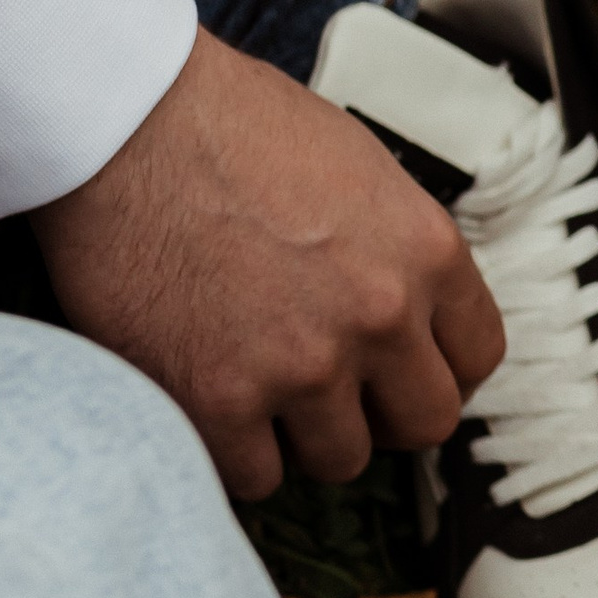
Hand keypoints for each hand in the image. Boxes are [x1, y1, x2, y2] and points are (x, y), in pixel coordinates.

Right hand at [32, 28, 504, 497]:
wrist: (120, 120)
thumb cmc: (227, 124)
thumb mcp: (355, 166)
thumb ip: (394, 247)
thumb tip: (406, 304)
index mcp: (426, 253)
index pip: (478, 355)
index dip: (437, 369)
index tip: (401, 371)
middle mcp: (380, 317)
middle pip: (424, 423)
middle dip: (381, 414)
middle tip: (333, 391)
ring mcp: (303, 366)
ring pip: (339, 459)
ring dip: (303, 435)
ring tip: (257, 385)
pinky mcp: (219, 400)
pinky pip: (256, 477)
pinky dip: (234, 452)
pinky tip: (209, 405)